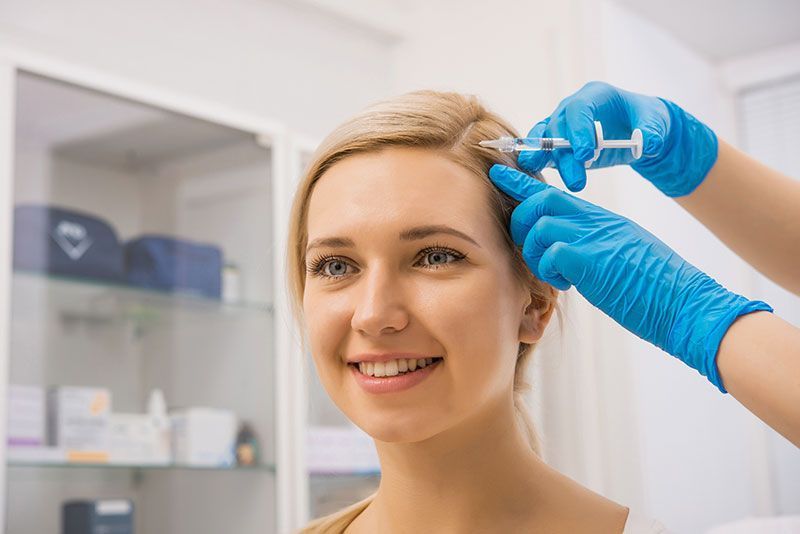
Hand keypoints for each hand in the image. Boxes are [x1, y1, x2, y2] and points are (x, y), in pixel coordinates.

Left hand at [489, 164, 771, 391]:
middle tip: (529, 249)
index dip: (522, 184)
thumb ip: (593, 245)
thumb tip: (562, 253)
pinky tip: (567, 283)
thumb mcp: (623, 254)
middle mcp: (596, 222)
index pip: (554, 192)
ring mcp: (593, 238)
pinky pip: (549, 253)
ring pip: (538, 227)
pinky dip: (549, 271)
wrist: (687, 304)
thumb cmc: (657, 288)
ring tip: (555, 274)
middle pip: (539, 202)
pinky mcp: (590, 260)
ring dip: (534, 253)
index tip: (499, 175)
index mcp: (602, 219)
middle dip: (521, 223)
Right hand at [520, 81, 717, 196]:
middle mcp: (572, 108)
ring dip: (548, 162)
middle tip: (577, 182)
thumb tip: (648, 145)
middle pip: (558, 128)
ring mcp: (561, 126)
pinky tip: (535, 176)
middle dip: (565, 156)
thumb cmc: (645, 119)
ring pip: (545, 141)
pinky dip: (538, 162)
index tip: (586, 155)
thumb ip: (652, 132)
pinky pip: (542, 151)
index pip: (579, 108)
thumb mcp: (656, 121)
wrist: (636, 130)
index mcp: (595, 95)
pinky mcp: (557, 144)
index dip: (578, 130)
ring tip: (547, 180)